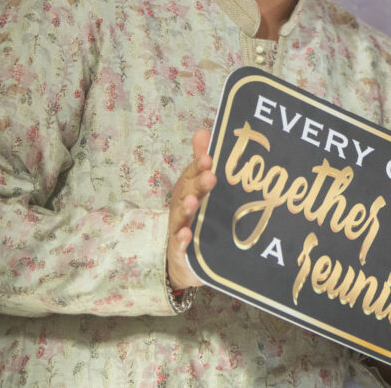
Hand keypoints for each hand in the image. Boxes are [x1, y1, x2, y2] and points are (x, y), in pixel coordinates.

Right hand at [167, 129, 217, 289]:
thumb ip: (201, 162)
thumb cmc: (196, 216)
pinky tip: (187, 235)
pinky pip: (180, 245)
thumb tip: (203, 130)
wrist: (187, 260)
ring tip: (193, 202)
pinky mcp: (181, 251)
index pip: (191, 174)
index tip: (209, 158)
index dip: (198, 166)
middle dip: (197, 184)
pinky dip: (182, 240)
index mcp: (188, 190)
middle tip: (210, 176)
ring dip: (186, 208)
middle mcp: (182, 206)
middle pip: (187, 192)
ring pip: (181, 216)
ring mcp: (180, 228)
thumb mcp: (199, 188)